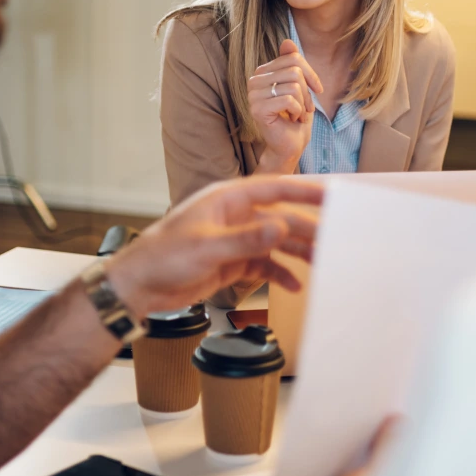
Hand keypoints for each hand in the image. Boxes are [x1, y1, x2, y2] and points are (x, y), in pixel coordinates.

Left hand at [106, 175, 322, 315]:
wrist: (139, 286)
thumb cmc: (162, 258)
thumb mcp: (206, 247)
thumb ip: (245, 239)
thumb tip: (281, 227)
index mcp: (228, 200)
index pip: (275, 188)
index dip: (305, 190)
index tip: (333, 195)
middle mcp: (235, 216)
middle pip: (281, 217)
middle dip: (309, 227)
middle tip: (337, 237)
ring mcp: (235, 239)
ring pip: (276, 241)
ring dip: (299, 251)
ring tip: (323, 263)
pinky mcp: (232, 262)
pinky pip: (265, 263)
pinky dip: (281, 273)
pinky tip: (295, 284)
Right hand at [248, 39, 323, 172]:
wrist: (290, 145)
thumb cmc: (295, 117)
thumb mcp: (299, 86)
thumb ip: (292, 64)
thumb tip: (287, 41)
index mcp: (262, 72)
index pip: (292, 58)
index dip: (310, 74)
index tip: (316, 90)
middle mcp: (254, 81)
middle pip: (294, 70)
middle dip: (307, 91)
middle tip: (304, 108)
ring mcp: (253, 95)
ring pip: (293, 85)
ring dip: (303, 104)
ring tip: (298, 114)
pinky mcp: (257, 109)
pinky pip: (289, 99)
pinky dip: (298, 111)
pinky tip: (292, 120)